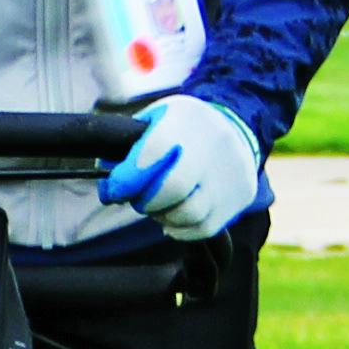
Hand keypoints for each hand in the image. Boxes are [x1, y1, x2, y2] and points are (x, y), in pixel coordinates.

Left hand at [100, 94, 263, 236]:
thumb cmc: (182, 128)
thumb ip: (128, 148)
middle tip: (139, 198)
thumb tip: (108, 186)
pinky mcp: (240, 196)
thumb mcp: (155, 120)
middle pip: (174, 187)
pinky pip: (204, 227)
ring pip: (189, 213)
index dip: (127, 179)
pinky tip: (175, 217)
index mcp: (183, 119)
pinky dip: (182, 228)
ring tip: (161, 204)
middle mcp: (212, 145)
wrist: (238, 124)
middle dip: (146, 200)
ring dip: (164, 215)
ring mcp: (229, 173)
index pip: (154, 153)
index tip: (114, 190)